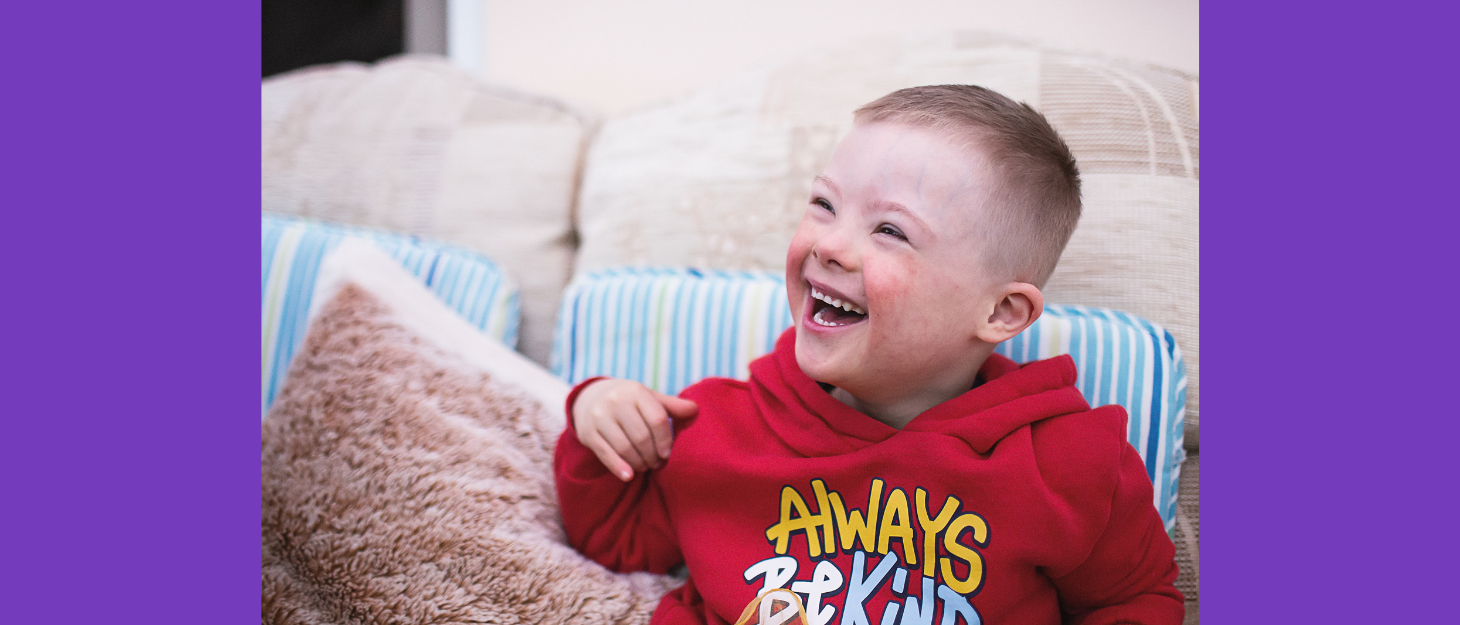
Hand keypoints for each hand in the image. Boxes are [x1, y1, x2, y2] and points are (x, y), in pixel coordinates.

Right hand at [572, 378, 698, 481]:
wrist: (590, 398)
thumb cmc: (629, 401)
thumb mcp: (649, 398)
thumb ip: (671, 405)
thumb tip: (695, 410)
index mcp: (636, 391)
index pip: (657, 419)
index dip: (666, 440)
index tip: (668, 453)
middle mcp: (616, 402)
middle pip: (641, 437)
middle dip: (653, 455)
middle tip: (658, 463)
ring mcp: (600, 417)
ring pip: (624, 448)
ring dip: (639, 462)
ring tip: (645, 466)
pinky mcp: (588, 433)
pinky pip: (605, 454)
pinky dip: (618, 467)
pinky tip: (629, 476)